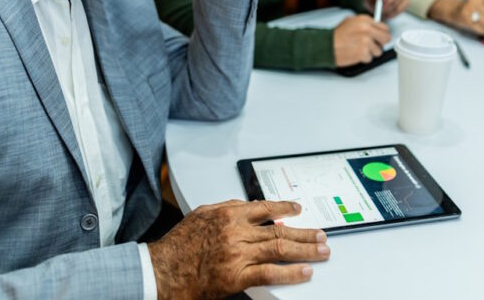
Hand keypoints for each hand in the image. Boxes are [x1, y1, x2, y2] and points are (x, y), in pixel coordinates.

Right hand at [148, 200, 328, 299]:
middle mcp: (236, 232)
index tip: (298, 210)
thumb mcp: (202, 214)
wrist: (162, 271)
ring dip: (305, 250)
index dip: (285, 208)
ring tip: (321, 251)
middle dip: (304, 233)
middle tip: (321, 235)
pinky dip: (290, 273)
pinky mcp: (237, 277)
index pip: (265, 208)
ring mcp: (238, 255)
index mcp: (228, 214)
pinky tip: (304, 272)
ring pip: (279, 249)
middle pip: (279, 230)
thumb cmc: (179, 245)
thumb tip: (249, 206)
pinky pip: (269, 273)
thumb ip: (227, 208)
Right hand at [333, 14, 390, 66]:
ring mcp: (366, 41)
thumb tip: (376, 27)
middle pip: (386, 38)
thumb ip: (365, 23)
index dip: (381, 34)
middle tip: (372, 45)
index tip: (378, 37)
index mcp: (365, 20)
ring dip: (371, 52)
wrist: (327, 46)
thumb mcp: (350, 21)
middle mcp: (367, 29)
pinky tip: (355, 54)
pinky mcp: (363, 52)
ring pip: (379, 51)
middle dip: (380, 43)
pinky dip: (363, 58)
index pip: (385, 27)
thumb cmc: (336, 35)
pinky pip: (370, 58)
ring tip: (359, 49)